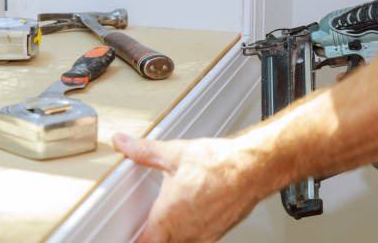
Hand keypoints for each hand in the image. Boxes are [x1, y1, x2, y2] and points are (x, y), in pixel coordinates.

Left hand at [112, 134, 262, 242]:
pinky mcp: (220, 231)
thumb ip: (144, 151)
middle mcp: (186, 232)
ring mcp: (205, 235)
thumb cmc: (220, 164)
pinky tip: (196, 213)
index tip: (132, 234)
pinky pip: (200, 239)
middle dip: (156, 236)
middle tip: (151, 225)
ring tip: (174, 217)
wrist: (253, 168)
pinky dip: (193, 231)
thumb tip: (124, 143)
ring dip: (175, 235)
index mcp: (168, 217)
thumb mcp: (174, 154)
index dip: (136, 239)